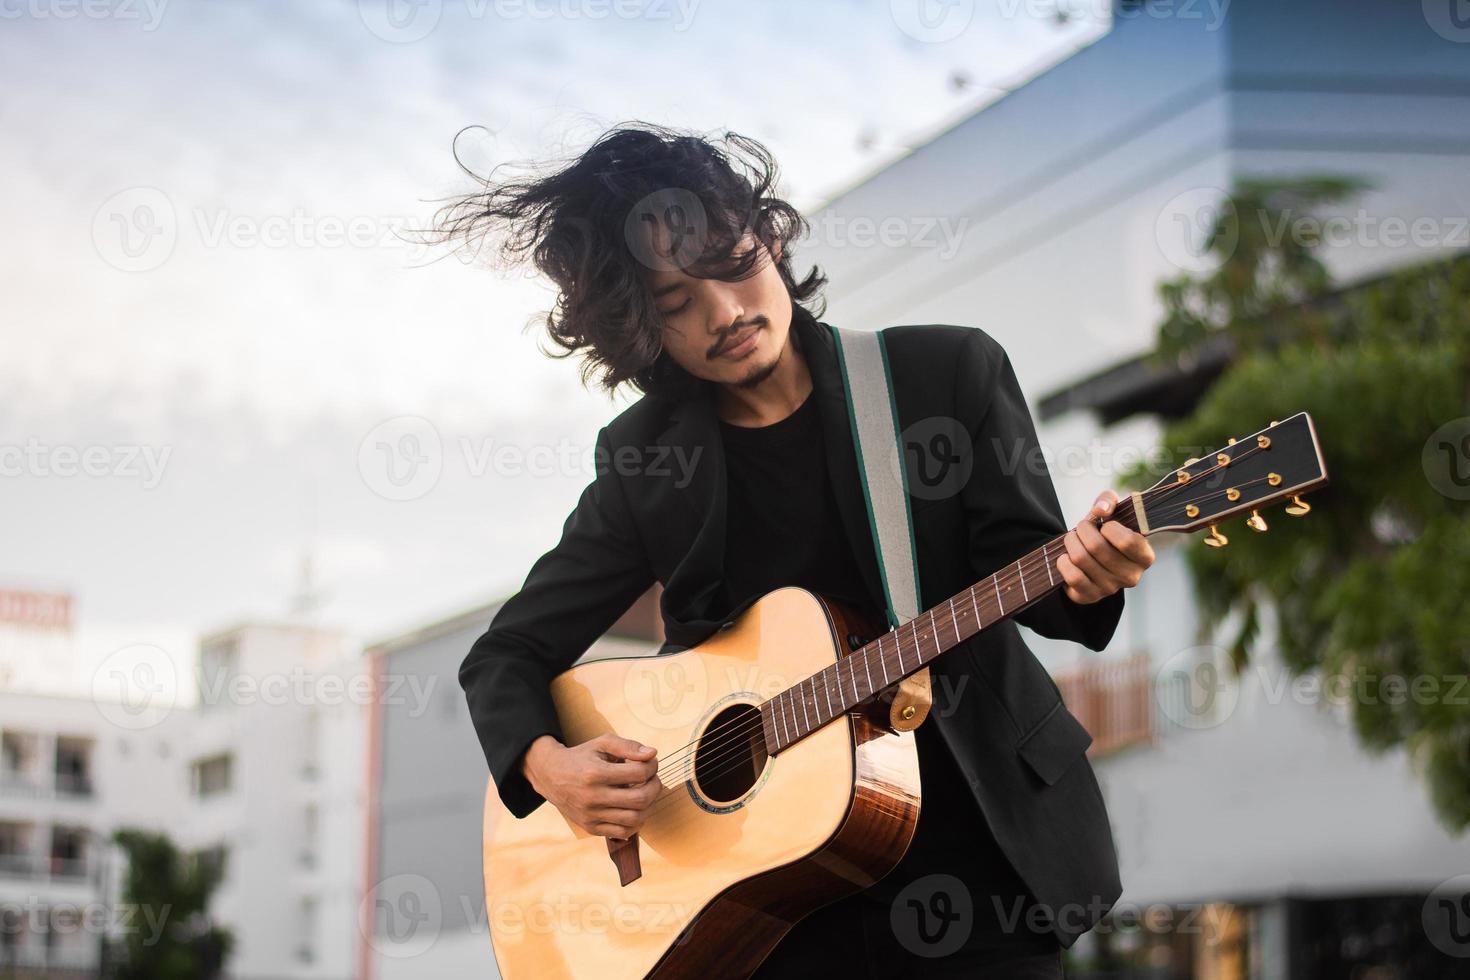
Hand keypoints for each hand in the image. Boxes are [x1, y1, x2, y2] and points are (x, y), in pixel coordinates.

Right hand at [520, 733, 663, 838]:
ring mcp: (591, 815)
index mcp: (596, 773)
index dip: (652, 767)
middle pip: (640, 799)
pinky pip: (622, 832)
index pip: (639, 773)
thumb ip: (628, 746)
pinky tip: (634, 809)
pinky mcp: (590, 828)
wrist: (551, 776)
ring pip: (634, 819)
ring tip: (645, 794)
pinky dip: (635, 823)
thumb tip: (652, 754)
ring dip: (648, 806)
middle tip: (654, 779)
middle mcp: (592, 797)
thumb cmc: (582, 757)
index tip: (651, 763)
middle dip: (655, 787)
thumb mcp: (602, 744)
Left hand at [1056, 490, 1155, 604]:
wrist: (1089, 558)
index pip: (1128, 541)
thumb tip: (1100, 510)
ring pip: (1081, 559)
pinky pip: (1072, 577)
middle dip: (1083, 530)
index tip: (1105, 524)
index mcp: (1144, 556)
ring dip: (1070, 542)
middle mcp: (1131, 576)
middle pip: (1097, 547)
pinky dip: (1063, 562)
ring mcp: (1110, 589)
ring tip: (1073, 539)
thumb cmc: (1105, 533)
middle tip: (1082, 527)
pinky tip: (1066, 557)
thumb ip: (1109, 500)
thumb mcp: (1112, 512)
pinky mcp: (1089, 597)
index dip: (1110, 528)